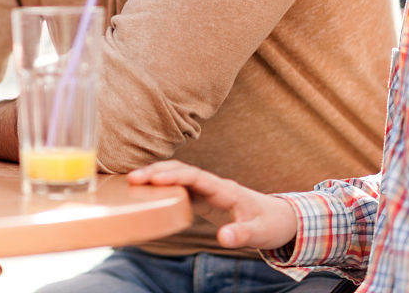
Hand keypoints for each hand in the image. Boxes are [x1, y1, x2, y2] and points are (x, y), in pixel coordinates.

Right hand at [127, 160, 297, 249]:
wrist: (278, 219)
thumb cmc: (268, 225)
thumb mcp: (259, 234)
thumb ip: (241, 235)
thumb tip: (223, 238)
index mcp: (226, 189)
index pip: (197, 177)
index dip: (175, 176)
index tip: (155, 179)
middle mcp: (214, 185)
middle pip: (182, 170)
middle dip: (157, 171)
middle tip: (132, 178)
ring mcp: (208, 189)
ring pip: (178, 174)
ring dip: (156, 174)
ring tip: (131, 180)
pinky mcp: (203, 197)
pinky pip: (179, 186)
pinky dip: (162, 184)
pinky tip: (146, 189)